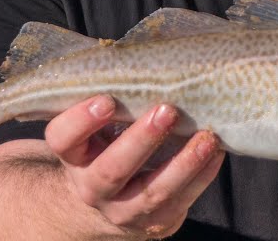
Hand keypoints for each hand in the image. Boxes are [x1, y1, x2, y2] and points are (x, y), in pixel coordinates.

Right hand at [44, 95, 224, 238]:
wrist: (112, 198)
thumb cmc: (109, 142)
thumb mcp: (99, 125)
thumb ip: (112, 98)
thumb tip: (144, 54)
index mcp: (73, 155)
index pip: (62, 139)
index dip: (81, 121)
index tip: (106, 100)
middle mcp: (91, 187)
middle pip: (111, 170)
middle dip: (140, 140)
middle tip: (166, 110)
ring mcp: (122, 210)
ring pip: (152, 192)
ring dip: (182, 163)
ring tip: (206, 137)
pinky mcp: (154, 222)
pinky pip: (181, 202)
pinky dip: (201, 176)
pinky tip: (215, 152)